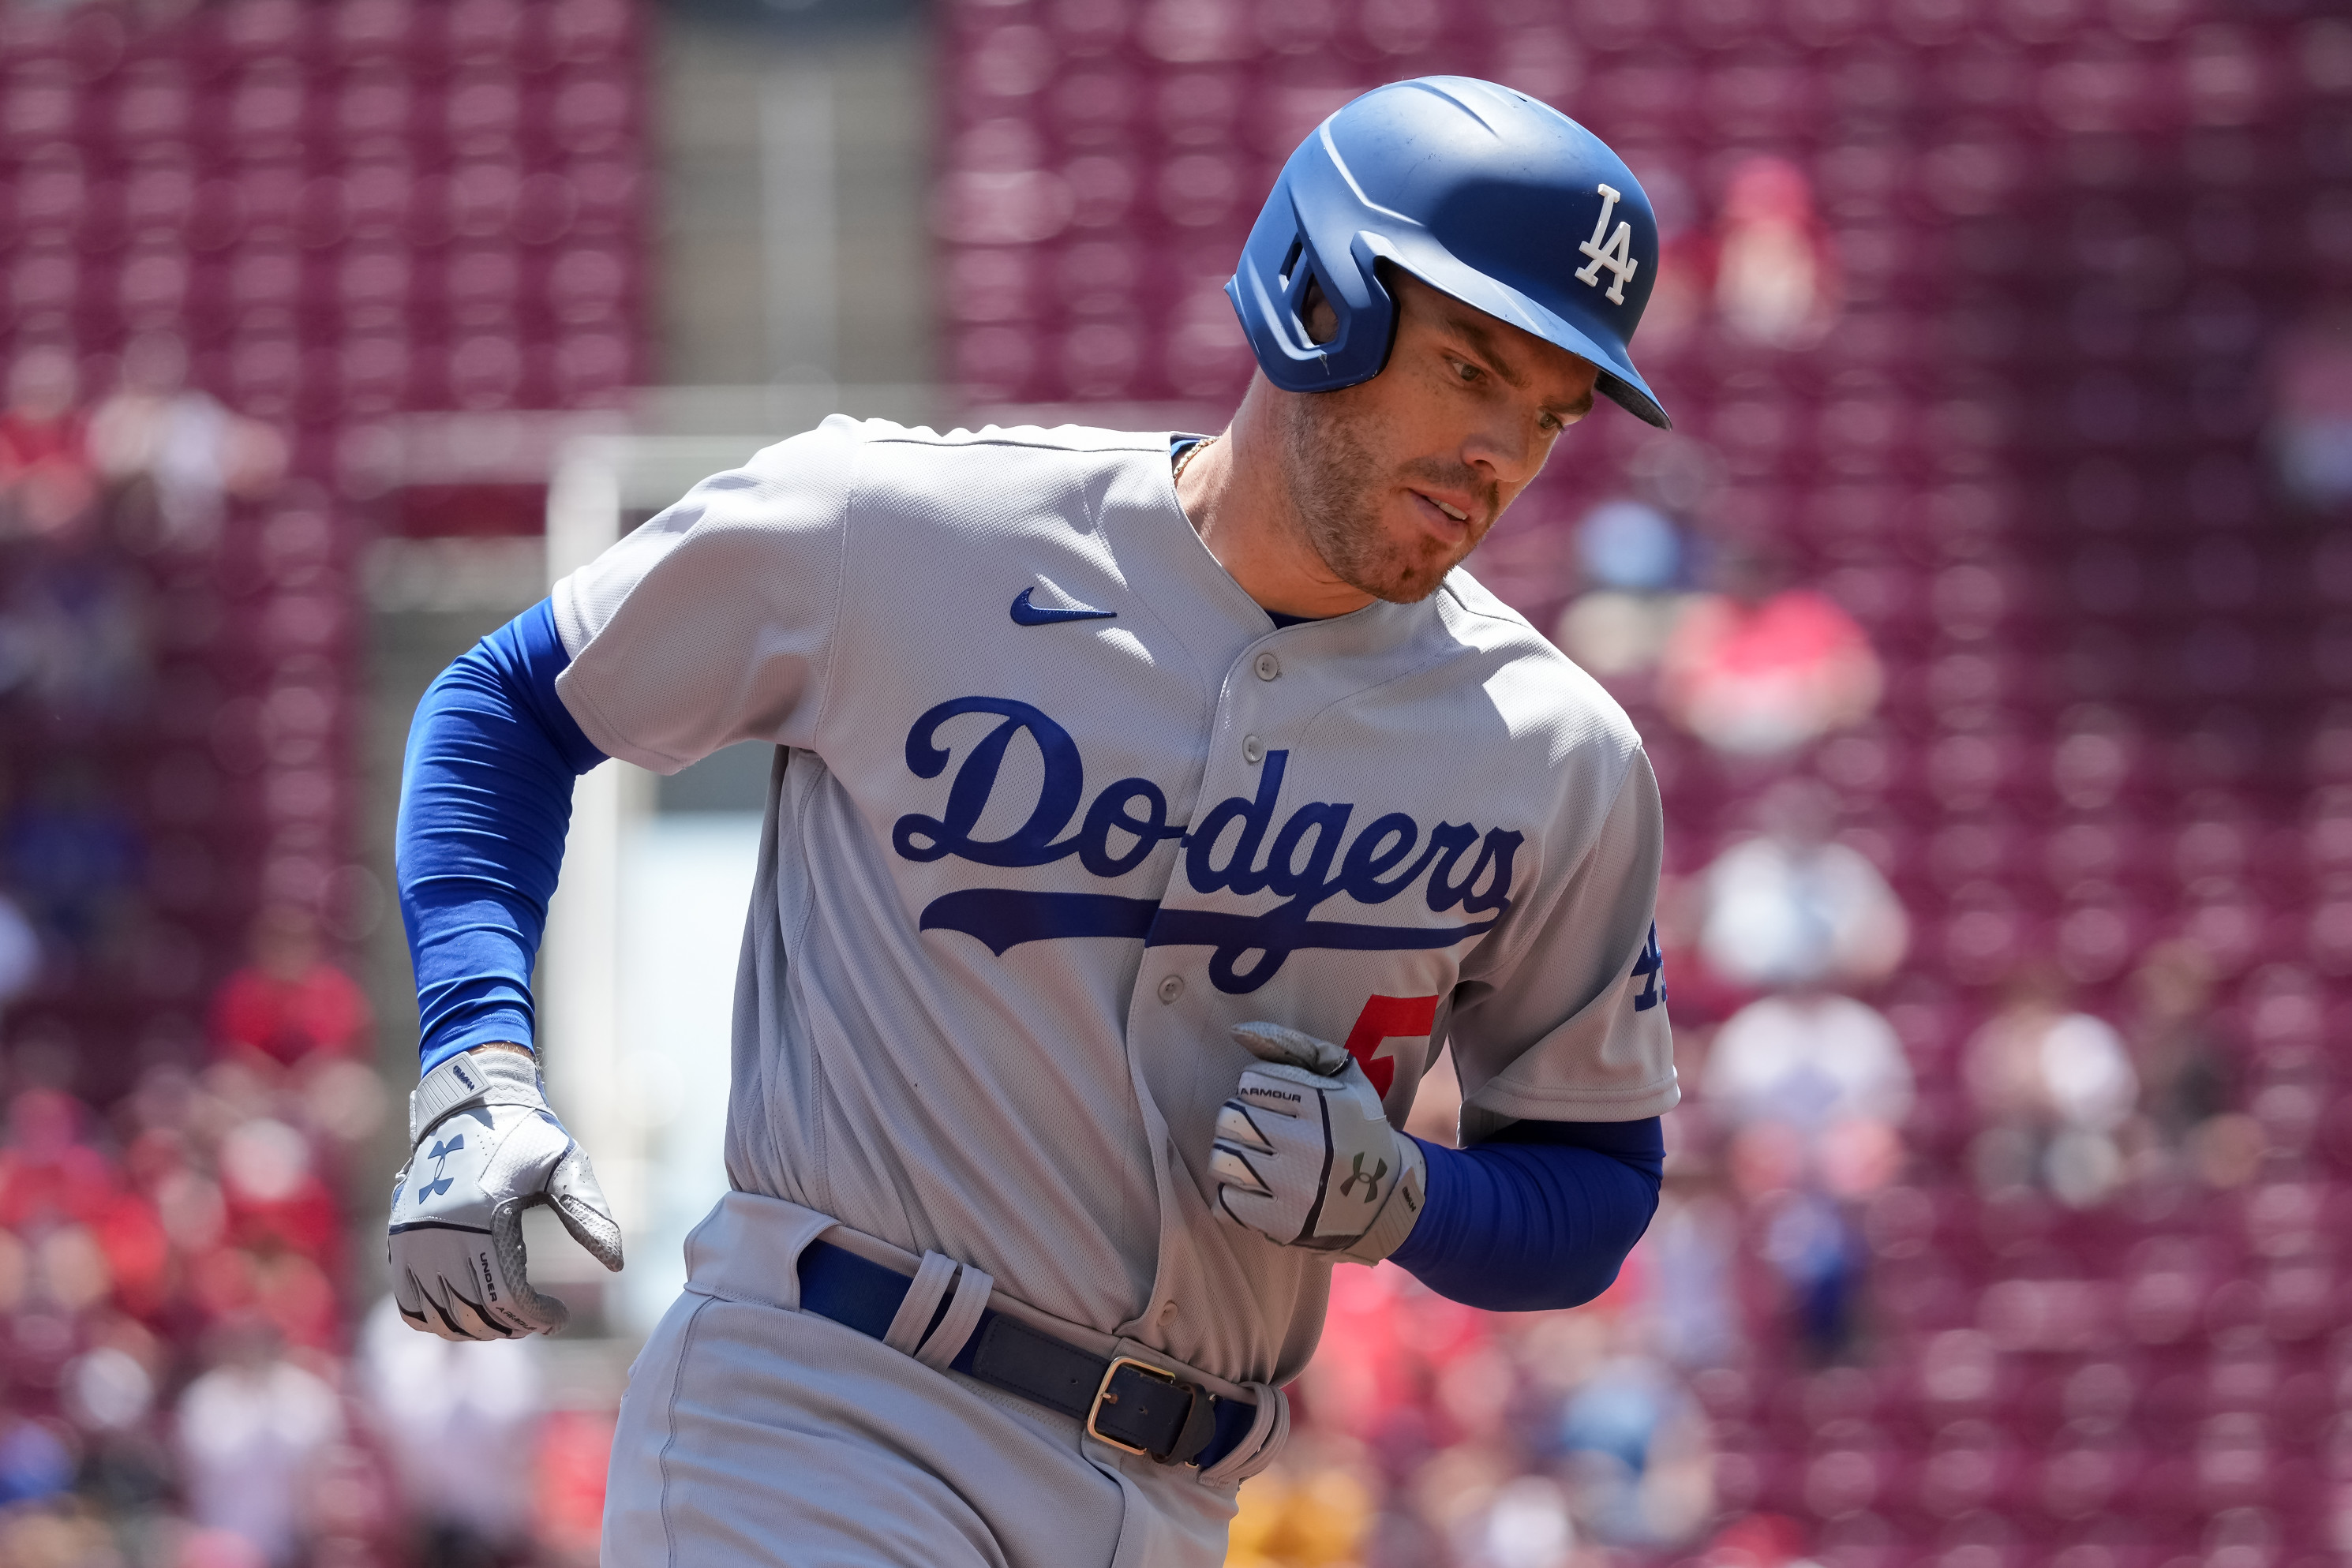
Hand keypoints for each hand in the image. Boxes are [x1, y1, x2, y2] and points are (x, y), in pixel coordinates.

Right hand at [388, 1046, 622, 1339]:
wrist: (472, 1106)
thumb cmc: (527, 1135)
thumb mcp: (564, 1165)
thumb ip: (588, 1213)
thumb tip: (617, 1263)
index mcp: (479, 1216)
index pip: (506, 1295)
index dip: (536, 1316)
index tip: (560, 1315)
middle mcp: (437, 1233)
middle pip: (473, 1312)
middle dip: (511, 1325)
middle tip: (537, 1318)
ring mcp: (412, 1240)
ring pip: (439, 1317)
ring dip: (477, 1328)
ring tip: (509, 1316)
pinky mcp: (399, 1240)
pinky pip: (409, 1304)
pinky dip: (438, 1319)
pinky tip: (470, 1310)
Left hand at [1208, 1022, 1426, 1263]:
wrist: (1386, 1198)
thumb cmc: (1357, 1128)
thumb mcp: (1344, 1078)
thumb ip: (1295, 1046)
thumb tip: (1239, 1031)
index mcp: (1324, 1105)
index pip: (1251, 1083)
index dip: (1256, 1091)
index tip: (1274, 1104)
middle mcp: (1309, 1145)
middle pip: (1230, 1119)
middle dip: (1238, 1122)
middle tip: (1257, 1132)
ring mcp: (1294, 1188)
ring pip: (1222, 1160)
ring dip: (1231, 1157)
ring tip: (1253, 1159)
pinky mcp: (1282, 1223)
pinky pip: (1225, 1202)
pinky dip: (1233, 1195)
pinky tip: (1255, 1189)